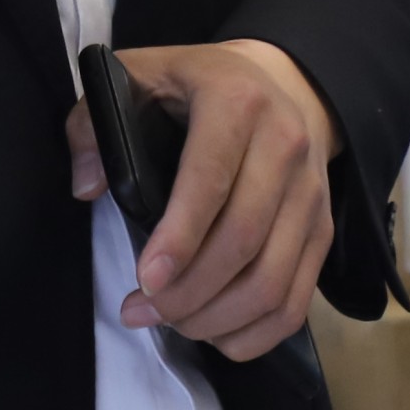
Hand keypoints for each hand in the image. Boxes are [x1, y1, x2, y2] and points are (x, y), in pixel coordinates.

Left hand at [59, 38, 337, 362]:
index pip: (210, 178)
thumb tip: (87, 186)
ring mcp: (310, 192)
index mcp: (235, 101)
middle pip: (243, 239)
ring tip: (170, 322)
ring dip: (217, 317)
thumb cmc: (195, 85)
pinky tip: (214, 333)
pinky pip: (296, 300)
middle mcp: (285, 145)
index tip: (146, 279)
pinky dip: (254, 333)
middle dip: (189, 291)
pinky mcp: (322, 229)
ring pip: (272, 280)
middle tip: (141, 310)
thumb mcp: (138, 76)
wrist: (282, 82)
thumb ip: (94, 121)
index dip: (180, 236)